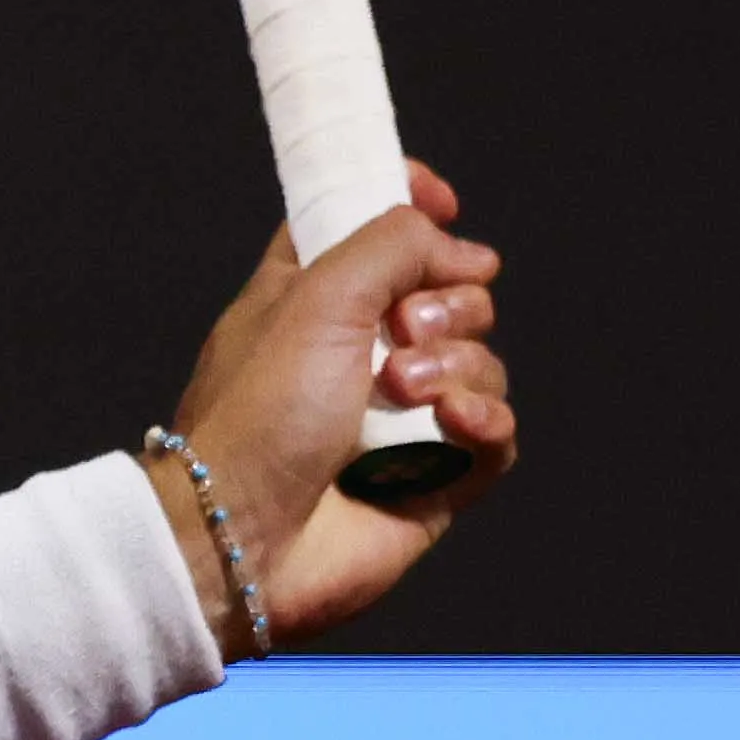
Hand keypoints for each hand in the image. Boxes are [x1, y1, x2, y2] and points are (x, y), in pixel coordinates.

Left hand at [153, 164, 516, 644]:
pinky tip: (452, 424)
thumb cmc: (259, 414)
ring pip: (482, 358)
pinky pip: (496, 428)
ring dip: (455, 365)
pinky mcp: (436, 474)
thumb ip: (390, 244)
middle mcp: (360, 350)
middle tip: (402, 329)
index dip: (414, 207)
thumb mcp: (315, 297)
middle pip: (453, 291)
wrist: (243, 535)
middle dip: (447, 302)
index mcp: (314, 297)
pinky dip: (483, 419)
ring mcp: (401, 415)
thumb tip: (460, 248)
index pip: (375, 229)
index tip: (442, 205)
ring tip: (402, 392)